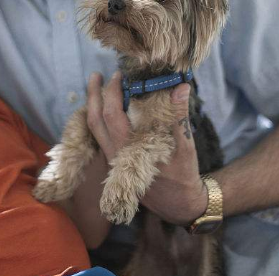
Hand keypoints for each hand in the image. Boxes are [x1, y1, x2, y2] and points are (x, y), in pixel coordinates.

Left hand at [85, 72, 206, 224]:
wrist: (179, 204)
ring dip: (93, 106)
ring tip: (97, 87)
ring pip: (94, 130)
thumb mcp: (186, 145)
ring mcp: (113, 160)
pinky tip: (106, 109)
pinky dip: (99, 120)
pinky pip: (100, 137)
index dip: (111, 92)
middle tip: (97, 75)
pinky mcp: (115, 164)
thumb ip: (179, 116)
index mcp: (129, 149)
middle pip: (95, 120)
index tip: (118, 75)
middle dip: (94, 95)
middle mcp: (115, 155)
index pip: (111, 114)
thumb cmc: (183, 175)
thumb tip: (181, 87)